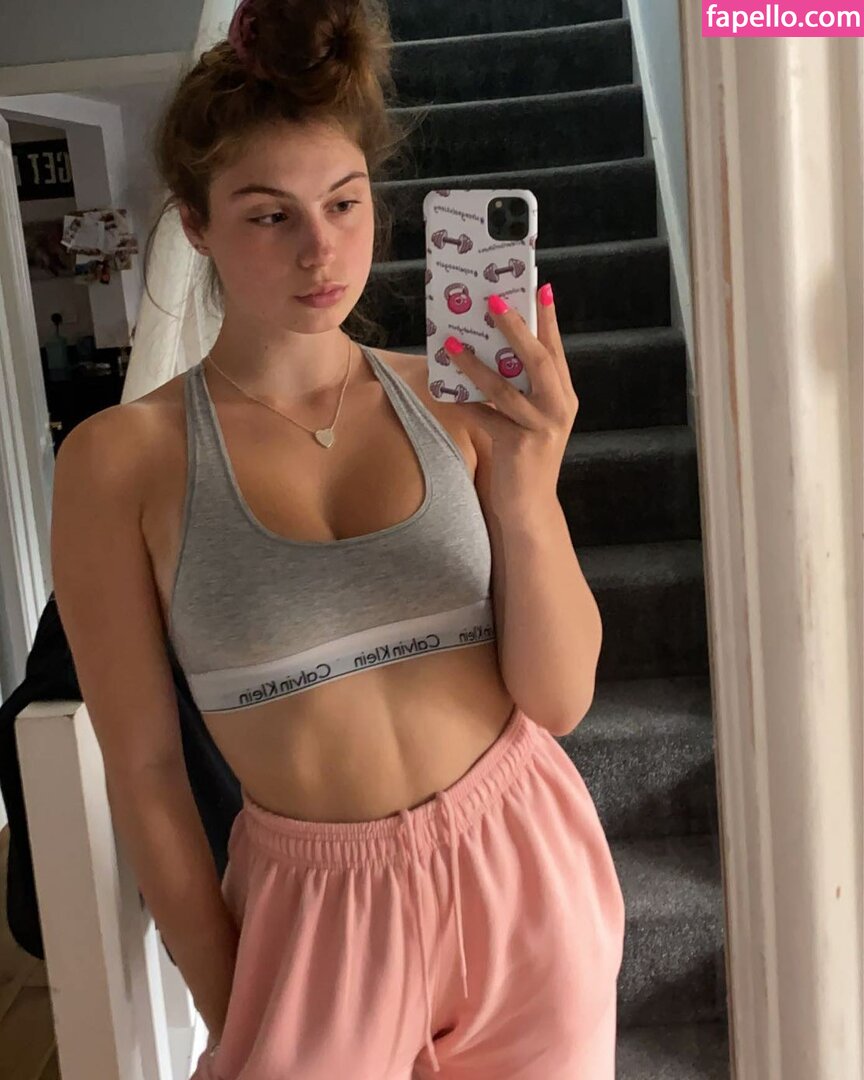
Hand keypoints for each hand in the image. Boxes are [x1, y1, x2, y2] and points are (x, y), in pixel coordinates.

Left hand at [443, 284, 578, 507]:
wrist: (529, 507)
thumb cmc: (524, 457)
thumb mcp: (530, 419)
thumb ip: (520, 390)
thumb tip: (489, 353)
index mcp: (564, 397)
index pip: (556, 350)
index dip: (549, 319)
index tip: (542, 288)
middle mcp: (559, 408)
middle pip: (537, 360)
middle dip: (515, 327)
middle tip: (495, 301)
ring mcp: (542, 428)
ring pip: (505, 388)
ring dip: (475, 364)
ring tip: (452, 344)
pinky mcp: (520, 446)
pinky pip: (486, 418)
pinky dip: (464, 404)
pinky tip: (444, 392)